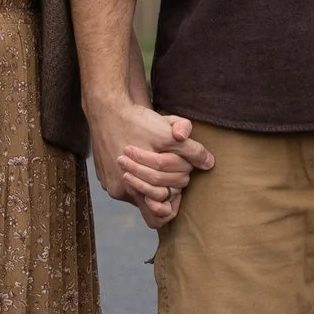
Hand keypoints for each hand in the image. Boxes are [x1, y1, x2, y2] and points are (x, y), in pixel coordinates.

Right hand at [89, 98, 213, 220]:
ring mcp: (110, 187)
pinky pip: (128, 187)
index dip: (177, 188)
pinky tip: (143, 161)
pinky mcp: (104, 180)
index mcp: (135, 184)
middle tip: (168, 161)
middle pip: (154, 197)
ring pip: (141, 193)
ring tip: (156, 162)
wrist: (107, 110)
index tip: (178, 173)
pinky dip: (138, 178)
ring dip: (152, 182)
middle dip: (168, 181)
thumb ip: (191, 150)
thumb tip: (209, 164)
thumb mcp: (169, 134)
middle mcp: (120, 191)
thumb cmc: (139, 122)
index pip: (165, 203)